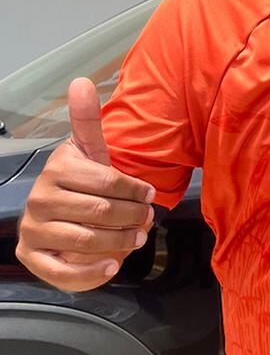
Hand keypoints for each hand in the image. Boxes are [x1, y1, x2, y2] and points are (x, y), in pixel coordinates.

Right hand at [15, 79, 156, 291]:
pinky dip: (91, 273)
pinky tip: (112, 265)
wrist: (61, 214)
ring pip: (86, 240)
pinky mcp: (33, 257)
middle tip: (147, 220)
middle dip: (132, 217)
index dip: (136, 190)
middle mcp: (40, 199)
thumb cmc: (84, 182)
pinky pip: (63, 272)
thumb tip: (81, 81)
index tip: (151, 195)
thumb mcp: (90, 150)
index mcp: (57, 169)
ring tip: (137, 239)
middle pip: (100, 212)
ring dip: (120, 243)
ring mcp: (34, 229)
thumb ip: (87, 120)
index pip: (107, 182)